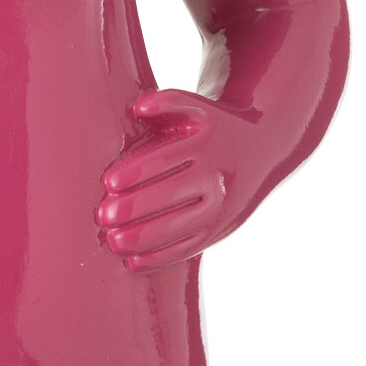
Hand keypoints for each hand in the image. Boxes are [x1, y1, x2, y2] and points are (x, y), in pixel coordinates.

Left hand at [97, 88, 256, 270]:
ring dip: (143, 238)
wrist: (262, 149)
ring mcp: (219, 207)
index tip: (108, 182)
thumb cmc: (212, 128)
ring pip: (179, 227)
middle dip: (134, 208)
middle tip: (103, 215)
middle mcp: (215, 176)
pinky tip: (133, 263)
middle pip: (170, 196)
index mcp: (206, 144)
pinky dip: (159, 258)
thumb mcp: (198, 110)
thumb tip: (139, 106)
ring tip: (113, 241)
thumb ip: (169, 103)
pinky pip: (188, 248)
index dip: (135, 172)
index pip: (165, 159)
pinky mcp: (218, 230)